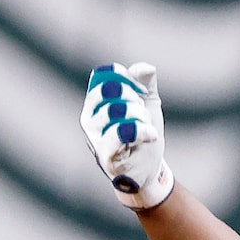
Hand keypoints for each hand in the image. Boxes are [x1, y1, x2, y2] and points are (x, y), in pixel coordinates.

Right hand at [79, 62, 173, 209]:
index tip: (142, 93)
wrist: (148, 172)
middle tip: (142, 116)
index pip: (106, 76)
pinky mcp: (106, 154)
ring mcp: (94, 136)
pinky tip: (150, 134)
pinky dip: (139, 131)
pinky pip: (119, 134)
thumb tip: (145, 68)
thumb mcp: (147, 105)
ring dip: (140, 117)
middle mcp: (89, 117)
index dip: (128, 79)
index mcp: (95, 102)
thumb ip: (145, 83)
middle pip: (113, 91)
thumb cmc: (142, 136)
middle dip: (136, 100)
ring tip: (146, 129)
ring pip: (117, 110)